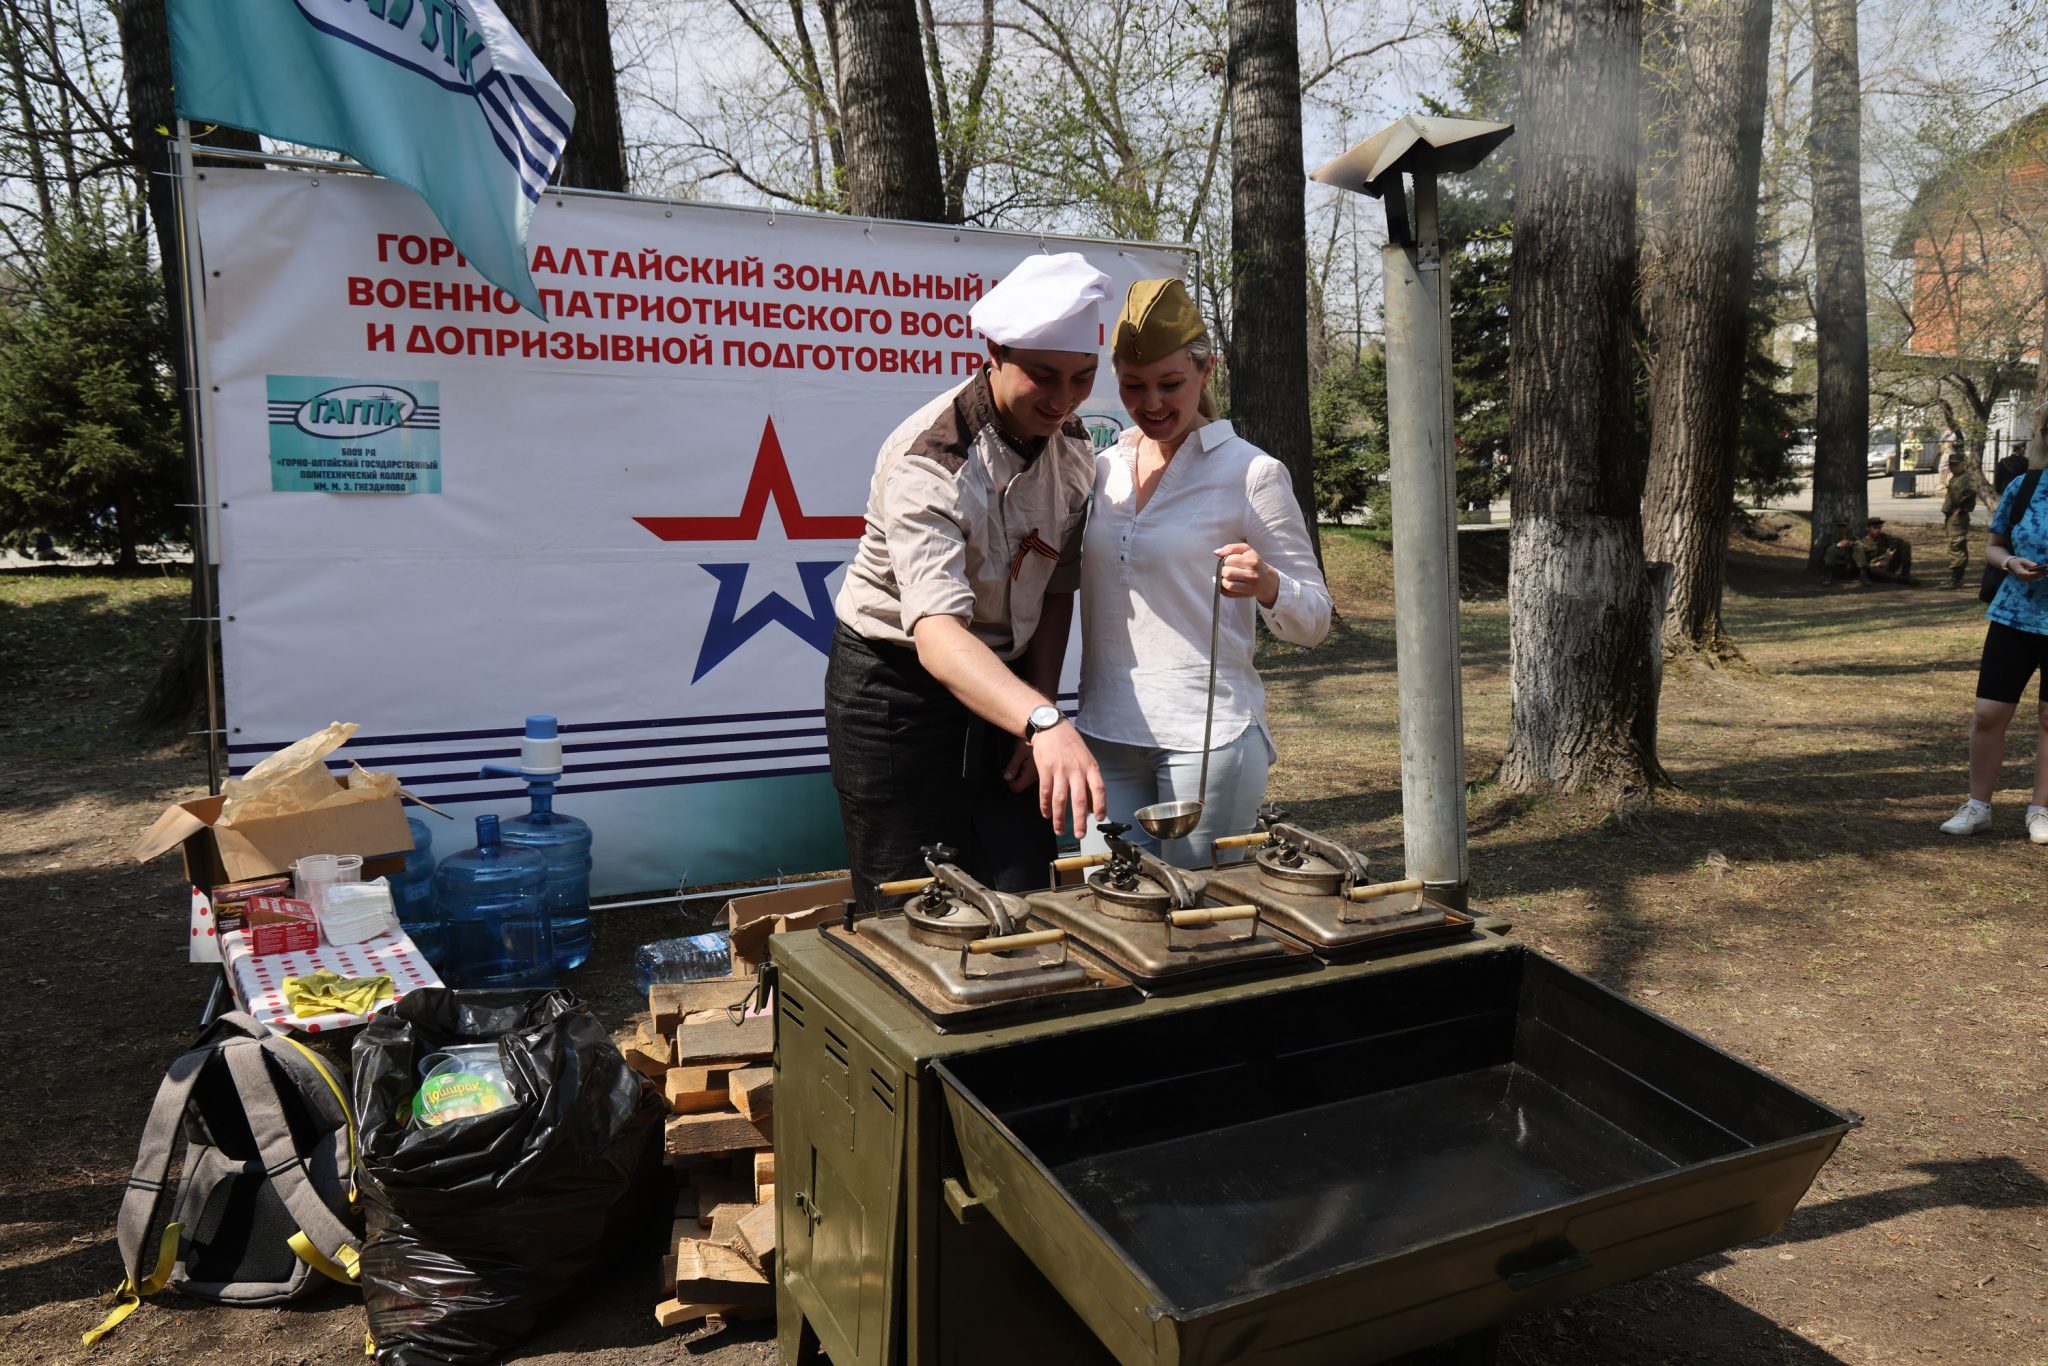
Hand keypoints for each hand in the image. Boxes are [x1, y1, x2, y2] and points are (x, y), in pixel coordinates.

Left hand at [1001, 737, 1037, 793]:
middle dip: (1012, 780)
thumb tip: (1006, 778)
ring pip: (1025, 782)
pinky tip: (1023, 763)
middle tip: (1011, 767)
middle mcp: (1035, 777)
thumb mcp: (1019, 753)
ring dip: (1018, 776)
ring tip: (1017, 763)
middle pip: (1020, 787)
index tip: (1006, 772)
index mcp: (1030, 774)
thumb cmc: (1029, 742)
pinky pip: (1029, 776)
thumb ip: (1012, 767)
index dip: (1008, 783)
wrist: (1043, 733)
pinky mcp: (1039, 770)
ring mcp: (1038, 774)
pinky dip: (1023, 772)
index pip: (1016, 788)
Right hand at [1029, 723, 1104, 837]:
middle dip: (1079, 820)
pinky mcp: (1045, 769)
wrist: (1051, 727)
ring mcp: (1060, 770)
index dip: (1100, 804)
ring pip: (1060, 799)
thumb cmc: (1070, 744)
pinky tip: (1047, 814)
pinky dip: (1045, 806)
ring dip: (1060, 818)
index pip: (1099, 788)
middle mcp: (1076, 769)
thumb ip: (1089, 780)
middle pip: (1079, 799)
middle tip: (1080, 835)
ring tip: (1060, 831)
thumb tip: (1091, 806)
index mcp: (1090, 766)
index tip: (1099, 818)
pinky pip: (1045, 792)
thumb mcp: (1086, 758)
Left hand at [1215, 542, 1278, 604]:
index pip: (1229, 560)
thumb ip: (1231, 548)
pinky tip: (1225, 584)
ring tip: (1226, 577)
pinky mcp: (1246, 594)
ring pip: (1228, 585)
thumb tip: (1216, 552)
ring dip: (1223, 581)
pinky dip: (1223, 589)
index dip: (1224, 560)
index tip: (1228, 561)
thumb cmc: (1255, 563)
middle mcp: (1251, 574)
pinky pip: (1228, 594)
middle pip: (1227, 573)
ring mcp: (1249, 586)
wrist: (1268, 580)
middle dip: (1223, 570)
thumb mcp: (1246, 550)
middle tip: (1227, 569)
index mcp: (1251, 560)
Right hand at [2009, 557, 2046, 580]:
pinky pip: (2035, 577)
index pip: (2030, 574)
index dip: (2037, 572)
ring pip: (2036, 577)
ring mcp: (2025, 579)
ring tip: (2047, 570)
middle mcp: (2023, 578)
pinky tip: (2045, 572)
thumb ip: (2029, 563)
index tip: (2043, 570)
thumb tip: (2036, 565)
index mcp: (2020, 573)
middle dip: (2042, 573)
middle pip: (2034, 576)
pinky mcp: (2028, 579)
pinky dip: (2040, 574)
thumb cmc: (2018, 562)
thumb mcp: (2022, 560)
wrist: (2012, 566)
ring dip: (2042, 574)